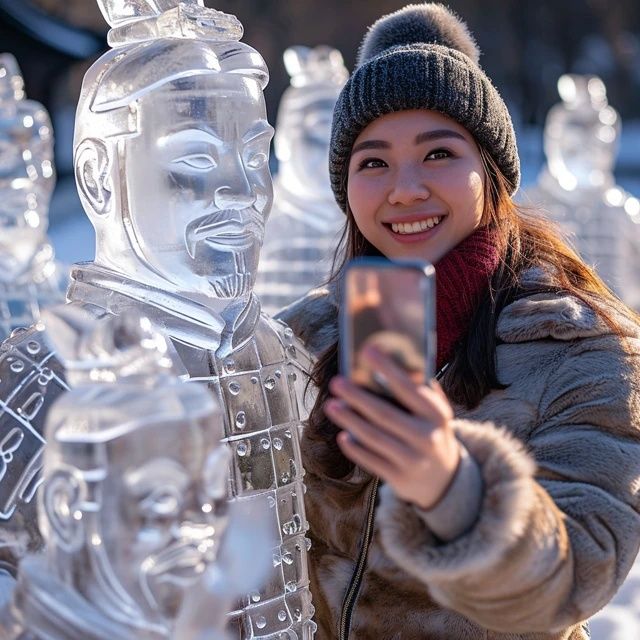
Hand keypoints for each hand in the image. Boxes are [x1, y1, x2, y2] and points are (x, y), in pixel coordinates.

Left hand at [324, 346, 459, 509]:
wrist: (444, 478)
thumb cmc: (431, 432)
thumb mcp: (434, 412)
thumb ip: (418, 390)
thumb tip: (387, 364)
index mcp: (438, 415)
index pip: (409, 389)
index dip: (387, 369)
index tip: (367, 350)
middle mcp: (428, 438)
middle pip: (385, 414)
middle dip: (357, 397)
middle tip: (336, 382)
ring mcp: (414, 460)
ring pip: (374, 438)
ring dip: (349, 420)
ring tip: (331, 405)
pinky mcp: (400, 478)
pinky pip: (372, 461)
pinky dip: (355, 448)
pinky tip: (343, 435)